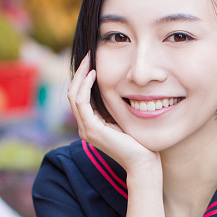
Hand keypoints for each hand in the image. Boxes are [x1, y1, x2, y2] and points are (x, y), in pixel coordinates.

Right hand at [68, 53, 158, 175]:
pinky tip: (94, 75)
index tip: (92, 61)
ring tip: (89, 60)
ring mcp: (86, 130)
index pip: (79, 97)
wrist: (143, 162)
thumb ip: (114, 108)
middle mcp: (85, 128)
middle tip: (88, 54)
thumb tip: (116, 89)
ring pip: (74, 96)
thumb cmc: (139, 143)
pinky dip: (85, 86)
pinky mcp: (92, 130)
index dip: (83, 78)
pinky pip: (81, 102)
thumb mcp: (123, 119)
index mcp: (91, 126)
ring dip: (80, 76)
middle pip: (73, 94)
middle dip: (79, 73)